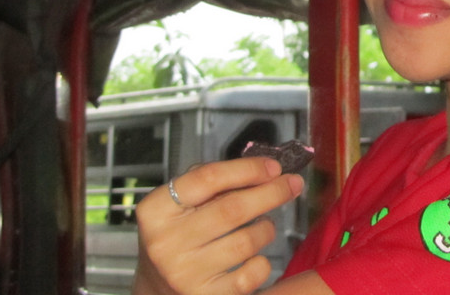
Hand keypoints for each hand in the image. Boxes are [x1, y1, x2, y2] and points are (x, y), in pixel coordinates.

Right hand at [132, 157, 304, 294]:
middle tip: (293, 184)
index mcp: (157, 210)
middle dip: (271, 192)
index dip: (247, 169)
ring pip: (246, 241)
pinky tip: (254, 257)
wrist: (157, 288)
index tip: (274, 167)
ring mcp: (185, 273)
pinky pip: (251, 274)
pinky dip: (261, 262)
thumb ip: (212, 184)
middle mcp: (167, 242)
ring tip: (264, 225)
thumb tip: (264, 170)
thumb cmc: (176, 237)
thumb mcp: (178, 205)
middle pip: (232, 208)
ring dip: (266, 228)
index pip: (207, 178)